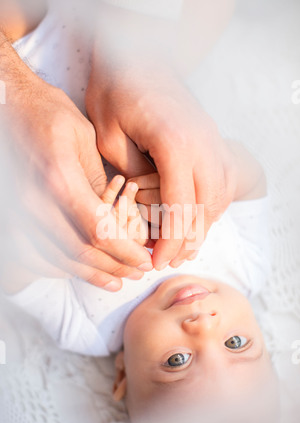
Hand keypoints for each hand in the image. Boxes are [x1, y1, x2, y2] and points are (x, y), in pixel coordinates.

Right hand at [2, 72, 152, 291]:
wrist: (8, 104)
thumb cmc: (47, 113)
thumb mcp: (85, 138)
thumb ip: (99, 182)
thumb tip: (119, 218)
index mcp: (59, 179)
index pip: (98, 231)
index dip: (125, 252)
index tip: (145, 259)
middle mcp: (35, 201)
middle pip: (79, 250)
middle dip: (114, 266)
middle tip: (137, 272)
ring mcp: (20, 211)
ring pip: (57, 258)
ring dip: (90, 273)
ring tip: (117, 280)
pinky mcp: (14, 215)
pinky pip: (36, 254)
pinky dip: (61, 268)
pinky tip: (80, 272)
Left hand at [86, 60, 236, 269]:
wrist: (140, 54)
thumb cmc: (117, 91)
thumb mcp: (108, 136)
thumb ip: (130, 176)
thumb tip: (144, 206)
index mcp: (176, 146)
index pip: (180, 208)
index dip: (170, 242)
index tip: (157, 262)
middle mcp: (203, 146)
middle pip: (206, 209)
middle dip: (189, 241)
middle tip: (169, 261)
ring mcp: (213, 141)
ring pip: (220, 197)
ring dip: (204, 225)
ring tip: (185, 247)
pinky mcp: (213, 139)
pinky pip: (224, 181)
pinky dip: (213, 205)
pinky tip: (198, 217)